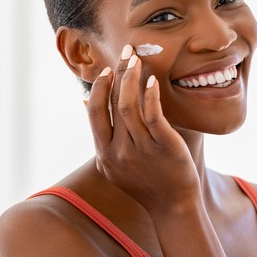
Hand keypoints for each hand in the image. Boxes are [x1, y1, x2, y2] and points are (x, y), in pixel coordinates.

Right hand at [84, 44, 200, 212]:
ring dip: (132, 78)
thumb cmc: (144, 181)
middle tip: (126, 51)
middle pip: (113, 103)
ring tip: (137, 59)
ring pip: (130, 106)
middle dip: (118, 73)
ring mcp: (141, 149)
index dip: (99, 88)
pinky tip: (152, 81)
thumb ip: (101, 134)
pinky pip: (153, 116)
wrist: (172, 205)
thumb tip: (84, 101)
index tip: (107, 70)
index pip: (96, 112)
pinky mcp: (164, 147)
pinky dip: (150, 96)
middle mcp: (119, 151)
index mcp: (105, 152)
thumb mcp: (113, 162)